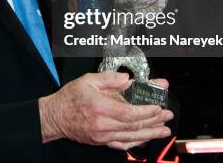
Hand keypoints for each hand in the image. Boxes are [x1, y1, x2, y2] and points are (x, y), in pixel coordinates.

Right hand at [39, 72, 172, 150]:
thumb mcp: (88, 80)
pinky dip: (137, 142)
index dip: (147, 111)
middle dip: (154, 121)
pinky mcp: (102, 142)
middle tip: (167, 115)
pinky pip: (123, 145)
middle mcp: (103, 124)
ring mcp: (103, 136)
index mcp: (100, 107)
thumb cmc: (70, 98)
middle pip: (134, 126)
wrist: (55, 117)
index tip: (159, 106)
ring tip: (164, 129)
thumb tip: (127, 79)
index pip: (129, 113)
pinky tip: (146, 138)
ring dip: (151, 133)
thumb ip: (109, 78)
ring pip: (132, 137)